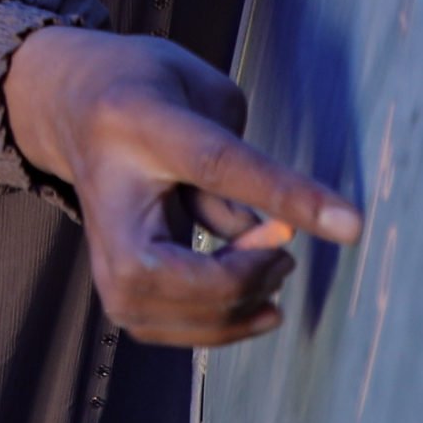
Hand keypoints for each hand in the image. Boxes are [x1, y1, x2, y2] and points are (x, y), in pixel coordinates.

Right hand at [4, 26, 359, 347]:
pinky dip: (215, 323)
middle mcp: (109, 194)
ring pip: (164, 313)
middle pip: (172, 274)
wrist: (73, 108)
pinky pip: (163, 327)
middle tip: (282, 248)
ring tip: (265, 272)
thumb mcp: (204, 97)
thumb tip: (267, 238)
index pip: (215, 166)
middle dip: (245, 277)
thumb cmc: (145, 95)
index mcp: (137, 126)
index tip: (348, 225)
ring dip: (232, 306)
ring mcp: (102, 249)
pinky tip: (246, 299)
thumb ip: (242, 165)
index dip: (283, 197)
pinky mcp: (114, 284)